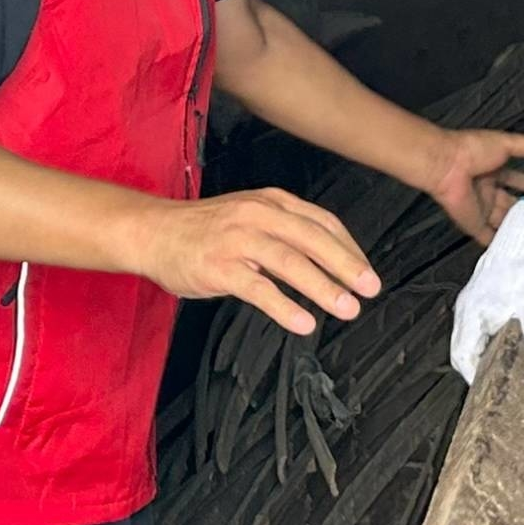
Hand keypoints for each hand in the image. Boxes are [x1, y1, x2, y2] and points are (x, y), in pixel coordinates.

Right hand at [133, 187, 380, 335]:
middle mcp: (259, 215)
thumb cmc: (205, 229)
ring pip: (290, 262)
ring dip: (323, 287)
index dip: (349, 248)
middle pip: (313, 238)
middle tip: (370, 288)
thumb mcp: (251, 215)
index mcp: (272, 202)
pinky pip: (257, 288)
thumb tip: (328, 258)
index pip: (322, 222)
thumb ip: (286, 230)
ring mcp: (238, 239)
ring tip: (346, 308)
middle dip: (346, 265)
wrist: (153, 232)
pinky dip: (283, 306)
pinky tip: (302, 322)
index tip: (367, 271)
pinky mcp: (219, 266)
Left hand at [424, 126, 523, 244]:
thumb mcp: (507, 144)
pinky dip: (500, 242)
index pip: (515, 180)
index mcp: (494, 170)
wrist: (447, 166)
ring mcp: (481, 208)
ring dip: (517, 226)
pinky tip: (516, 247)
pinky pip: (489, 237)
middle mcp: (487, 190)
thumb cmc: (471, 150)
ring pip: (503, 221)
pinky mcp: (474, 224)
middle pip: (511, 203)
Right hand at [449, 197, 523, 382]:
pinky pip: (471, 327)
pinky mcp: (476, 298)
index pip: (462, 357)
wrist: (520, 238)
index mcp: (472, 316)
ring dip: (475, 354)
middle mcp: (465, 311)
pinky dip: (479, 341)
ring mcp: (469, 304)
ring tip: (493, 369)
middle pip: (459, 350)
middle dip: (472, 368)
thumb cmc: (522, 267)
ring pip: (464, 339)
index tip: (486, 389)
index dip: (472, 376)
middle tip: (490, 383)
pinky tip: (495, 345)